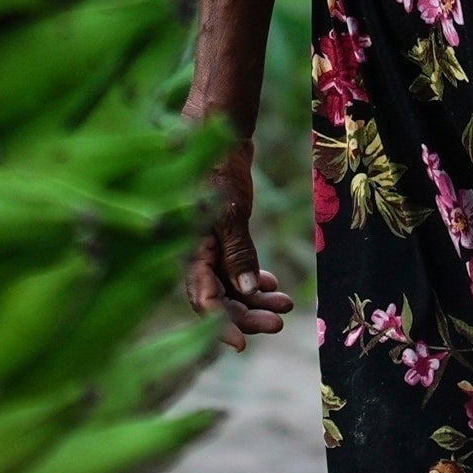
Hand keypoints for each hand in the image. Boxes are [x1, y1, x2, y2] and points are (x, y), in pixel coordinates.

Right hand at [189, 136, 291, 339]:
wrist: (216, 128)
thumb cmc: (215, 166)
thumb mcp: (228, 212)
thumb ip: (236, 253)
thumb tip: (246, 293)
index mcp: (186, 249)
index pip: (202, 299)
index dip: (220, 325)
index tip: (243, 345)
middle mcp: (193, 251)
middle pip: (218, 297)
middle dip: (247, 314)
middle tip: (279, 322)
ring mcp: (205, 242)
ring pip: (228, 284)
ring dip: (255, 298)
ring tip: (285, 305)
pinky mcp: (218, 232)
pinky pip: (233, 266)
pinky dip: (253, 277)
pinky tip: (273, 284)